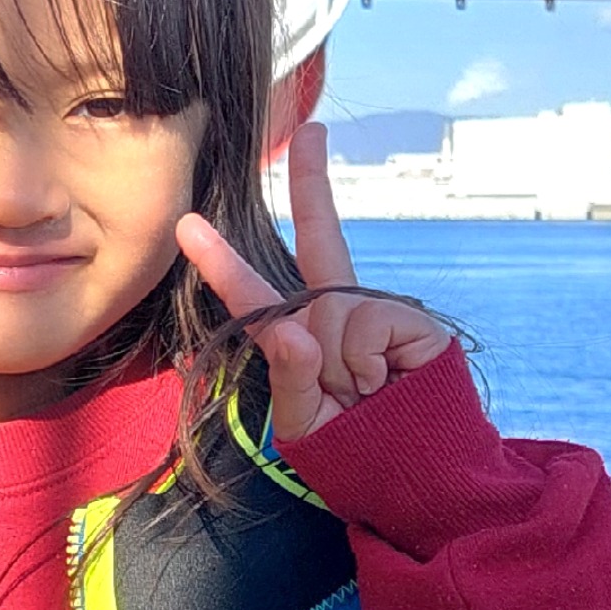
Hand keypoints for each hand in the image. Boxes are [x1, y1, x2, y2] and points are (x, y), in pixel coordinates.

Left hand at [177, 123, 453, 443]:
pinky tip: (386, 383)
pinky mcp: (411, 322)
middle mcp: (337, 315)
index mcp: (301, 338)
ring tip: (364, 397)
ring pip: (331, 313)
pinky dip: (367, 363)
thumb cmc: (358, 454)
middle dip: (313, 181)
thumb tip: (294, 329)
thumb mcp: (307, 424)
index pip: (257, 294)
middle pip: (321, 241)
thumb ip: (291, 379)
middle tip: (312, 129)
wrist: (421, 480)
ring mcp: (375, 313)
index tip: (189, 223)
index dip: (222, 260)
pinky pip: (365, 325)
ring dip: (339, 366)